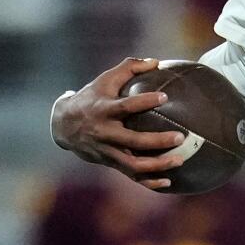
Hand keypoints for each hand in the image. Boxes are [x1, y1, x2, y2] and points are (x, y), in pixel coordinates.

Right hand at [52, 57, 187, 190]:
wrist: (64, 126)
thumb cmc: (90, 98)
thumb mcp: (105, 80)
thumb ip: (129, 68)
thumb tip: (157, 62)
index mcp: (104, 110)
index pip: (125, 106)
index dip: (144, 101)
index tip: (165, 96)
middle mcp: (105, 133)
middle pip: (133, 141)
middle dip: (158, 141)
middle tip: (180, 136)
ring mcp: (108, 151)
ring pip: (134, 164)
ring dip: (158, 165)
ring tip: (180, 160)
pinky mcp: (111, 164)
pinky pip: (132, 176)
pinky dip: (150, 181)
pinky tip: (168, 182)